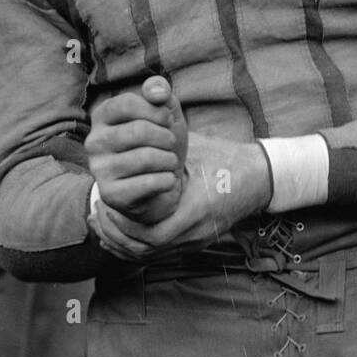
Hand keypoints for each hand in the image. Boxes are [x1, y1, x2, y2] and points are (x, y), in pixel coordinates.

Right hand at [84, 75, 187, 222]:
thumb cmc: (159, 143)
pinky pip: (150, 182)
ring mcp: (100, 169)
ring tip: (168, 162)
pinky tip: (165, 180)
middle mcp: (94, 142)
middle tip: (169, 145)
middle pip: (139, 131)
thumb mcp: (164, 113)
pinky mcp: (111, 194)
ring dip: (169, 160)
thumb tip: (158, 91)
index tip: (166, 120)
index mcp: (102, 117)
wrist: (158, 185)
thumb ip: (160, 93)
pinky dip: (167, 180)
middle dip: (166, 137)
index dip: (156, 111)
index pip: (127, 103)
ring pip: (146, 158)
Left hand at [90, 132, 272, 261]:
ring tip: (103, 225)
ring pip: (149, 256)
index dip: (124, 223)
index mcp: (196, 210)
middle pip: (144, 250)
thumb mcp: (196, 143)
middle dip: (116, 234)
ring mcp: (195, 241)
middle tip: (97, 212)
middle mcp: (195, 233)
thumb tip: (147, 100)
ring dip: (122, 242)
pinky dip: (135, 246)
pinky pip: (157, 254)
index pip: (152, 232)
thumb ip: (170, 130)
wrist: (260, 177)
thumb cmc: (226, 158)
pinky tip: (119, 234)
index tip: (105, 203)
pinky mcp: (194, 242)